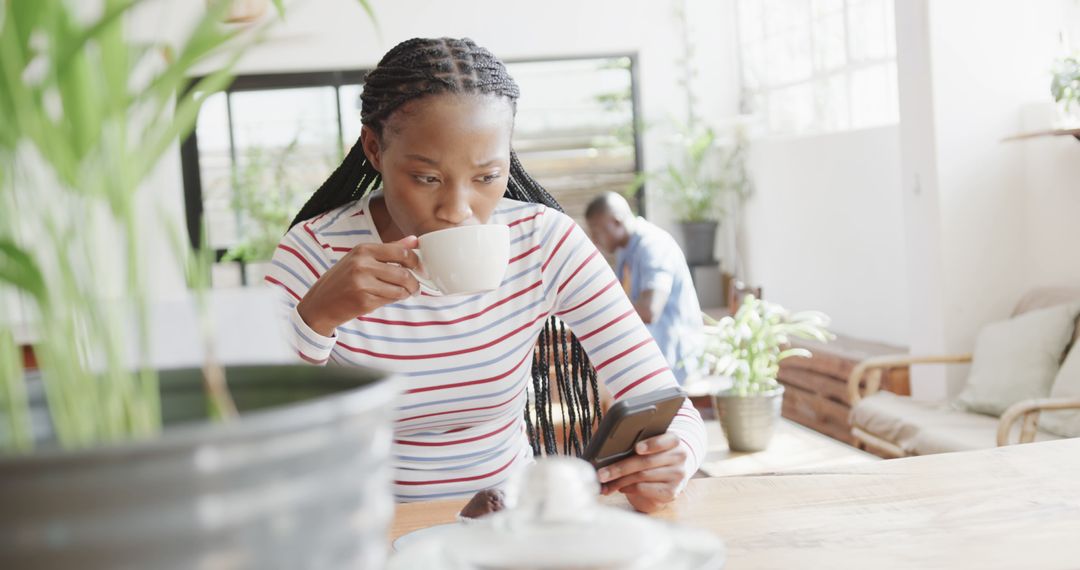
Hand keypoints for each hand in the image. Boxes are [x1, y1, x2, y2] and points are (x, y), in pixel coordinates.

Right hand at [296, 236, 420, 335]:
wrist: (320, 303)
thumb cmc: (343, 279)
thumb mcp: (361, 258)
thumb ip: (389, 249)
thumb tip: (414, 240)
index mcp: (363, 249)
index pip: (401, 253)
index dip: (416, 262)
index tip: (419, 269)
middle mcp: (362, 264)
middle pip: (404, 274)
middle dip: (414, 283)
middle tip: (416, 288)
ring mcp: (362, 283)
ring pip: (400, 289)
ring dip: (406, 293)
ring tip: (405, 294)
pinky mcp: (363, 301)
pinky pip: (390, 301)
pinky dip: (394, 301)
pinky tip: (388, 299)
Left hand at [596, 433, 689, 513]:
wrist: (668, 475)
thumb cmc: (653, 456)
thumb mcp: (649, 445)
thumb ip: (636, 440)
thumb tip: (607, 442)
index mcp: (674, 440)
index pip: (668, 439)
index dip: (652, 444)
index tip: (637, 448)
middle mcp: (680, 456)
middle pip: (646, 461)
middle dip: (620, 468)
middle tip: (602, 473)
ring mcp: (678, 475)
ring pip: (642, 477)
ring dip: (619, 481)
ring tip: (605, 482)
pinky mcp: (672, 492)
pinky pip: (645, 489)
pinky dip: (629, 488)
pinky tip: (620, 487)